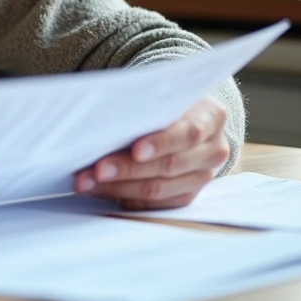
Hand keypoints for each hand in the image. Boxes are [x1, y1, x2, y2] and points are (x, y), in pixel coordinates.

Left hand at [73, 96, 228, 209]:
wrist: (187, 118)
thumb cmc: (169, 103)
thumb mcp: (166, 95)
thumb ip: (148, 105)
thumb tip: (105, 114)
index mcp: (212, 117)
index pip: (188, 133)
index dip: (161, 143)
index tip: (135, 150)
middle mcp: (213, 150)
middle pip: (170, 165)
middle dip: (129, 169)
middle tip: (98, 169)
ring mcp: (202, 177)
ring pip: (159, 190)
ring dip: (118, 187)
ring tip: (88, 182)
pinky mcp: (186, 196)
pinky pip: (154, 204)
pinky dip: (123, 197)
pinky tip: (99, 190)